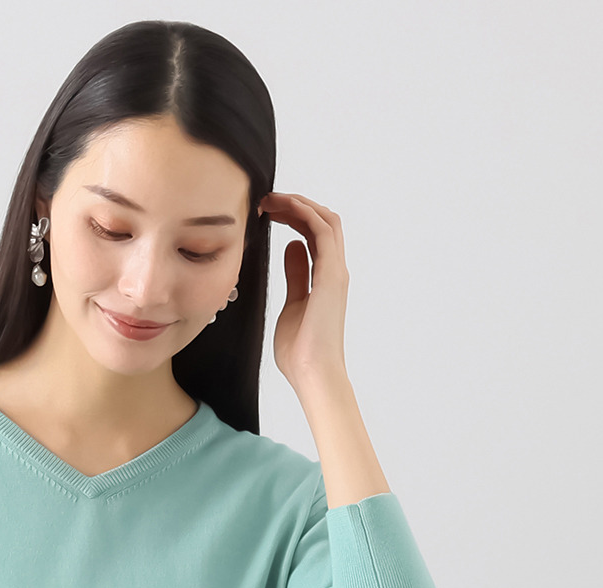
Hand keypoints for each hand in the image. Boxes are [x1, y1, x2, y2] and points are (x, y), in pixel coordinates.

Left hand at [259, 192, 348, 387]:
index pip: (314, 234)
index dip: (293, 217)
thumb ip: (295, 275)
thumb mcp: (291, 304)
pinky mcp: (332, 276)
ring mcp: (335, 273)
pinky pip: (323, 233)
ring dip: (299, 204)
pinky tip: (286, 207)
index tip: (267, 212)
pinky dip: (306, 214)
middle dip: (295, 205)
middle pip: (321, 222)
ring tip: (272, 199)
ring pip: (325, 221)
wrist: (313, 374)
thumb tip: (292, 248)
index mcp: (325, 278)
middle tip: (267, 200)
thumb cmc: (301, 352)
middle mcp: (334, 271)